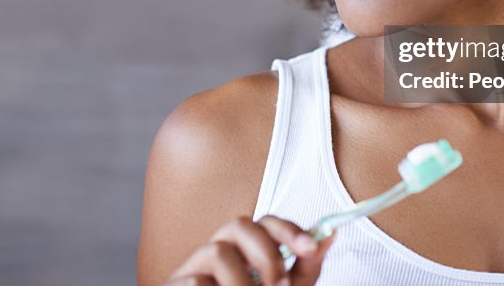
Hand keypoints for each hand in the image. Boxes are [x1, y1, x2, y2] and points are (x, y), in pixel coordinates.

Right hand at [164, 215, 334, 284]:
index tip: (310, 247)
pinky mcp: (175, 284)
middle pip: (240, 224)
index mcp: (245, 250)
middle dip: (266, 254)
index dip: (289, 229)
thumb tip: (328, 236)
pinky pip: (195, 282)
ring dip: (241, 283)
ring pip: (218, 252)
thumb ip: (304, 270)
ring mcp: (194, 267)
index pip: (266, 223)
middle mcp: (220, 250)